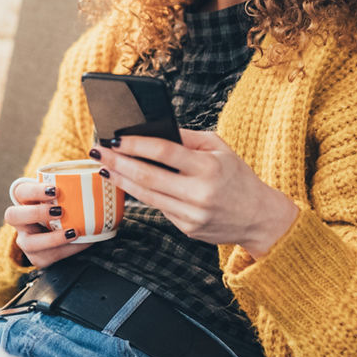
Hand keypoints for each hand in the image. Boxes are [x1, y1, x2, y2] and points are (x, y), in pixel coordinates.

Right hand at [3, 181, 90, 267]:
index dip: (35, 191)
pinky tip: (83, 242)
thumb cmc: (63, 205)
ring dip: (52, 238)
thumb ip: (73, 184)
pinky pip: (49, 257)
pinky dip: (68, 250)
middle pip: (13, 216)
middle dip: (36, 213)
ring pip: (29, 243)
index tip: (55, 190)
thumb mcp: (63, 194)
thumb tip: (101, 173)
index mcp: (23, 200)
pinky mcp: (37, 257)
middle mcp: (19, 221)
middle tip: (59, 210)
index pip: (21, 191)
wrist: (61, 231)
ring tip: (73, 232)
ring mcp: (25, 240)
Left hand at [90, 129, 297, 257]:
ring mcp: (192, 214)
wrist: (259, 217)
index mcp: (210, 167)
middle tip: (98, 151)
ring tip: (104, 166)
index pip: (165, 152)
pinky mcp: (187, 228)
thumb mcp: (220, 149)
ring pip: (147, 195)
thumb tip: (152, 128)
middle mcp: (200, 193)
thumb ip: (188, 138)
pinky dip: (139, 194)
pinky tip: (125, 182)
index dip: (136, 144)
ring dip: (121, 180)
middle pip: (148, 176)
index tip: (115, 138)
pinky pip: (158, 207)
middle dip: (118, 162)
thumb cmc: (237, 176)